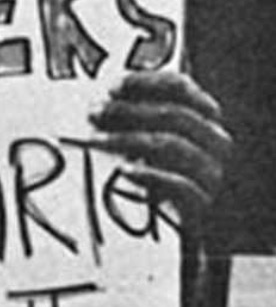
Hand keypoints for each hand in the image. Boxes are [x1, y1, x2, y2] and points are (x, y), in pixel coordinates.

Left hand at [88, 70, 232, 225]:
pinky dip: (149, 175)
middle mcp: (213, 140)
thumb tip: (98, 102)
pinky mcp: (203, 202)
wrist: (169, 224)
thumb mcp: (138, 141)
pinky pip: (180, 185)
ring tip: (97, 141)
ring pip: (174, 145)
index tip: (112, 86)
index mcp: (201, 117)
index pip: (180, 87)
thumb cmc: (151, 175)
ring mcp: (211, 171)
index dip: (145, 81)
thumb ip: (127, 118)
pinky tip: (124, 170)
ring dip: (128, 139)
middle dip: (128, 110)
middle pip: (175, 114)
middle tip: (94, 112)